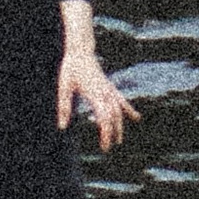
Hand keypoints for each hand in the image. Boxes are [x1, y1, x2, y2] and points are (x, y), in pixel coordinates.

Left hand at [57, 24, 137, 149]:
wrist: (80, 51)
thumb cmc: (71, 68)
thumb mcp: (64, 87)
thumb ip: (64, 107)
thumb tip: (63, 127)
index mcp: (94, 94)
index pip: (104, 117)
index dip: (106, 133)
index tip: (104, 146)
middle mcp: (104, 92)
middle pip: (113, 116)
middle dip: (112, 133)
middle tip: (108, 147)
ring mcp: (109, 89)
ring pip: (119, 110)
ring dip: (119, 125)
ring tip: (118, 140)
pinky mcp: (110, 86)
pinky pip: (121, 100)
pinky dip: (129, 110)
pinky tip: (136, 117)